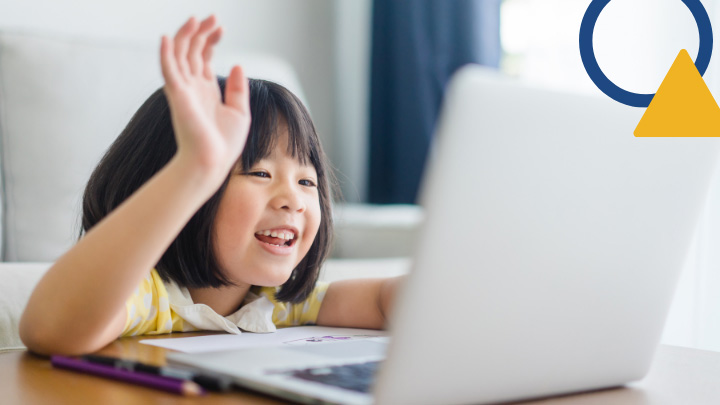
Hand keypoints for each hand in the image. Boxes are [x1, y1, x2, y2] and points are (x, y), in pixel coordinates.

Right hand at [160, 16, 250, 178]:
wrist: (212, 162)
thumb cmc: (224, 144)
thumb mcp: (239, 112)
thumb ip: (238, 89)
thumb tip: (238, 64)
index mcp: (206, 90)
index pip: (204, 57)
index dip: (210, 40)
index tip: (220, 27)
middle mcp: (192, 87)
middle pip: (192, 51)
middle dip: (201, 33)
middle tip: (212, 17)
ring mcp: (183, 90)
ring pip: (180, 55)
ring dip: (186, 36)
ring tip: (197, 19)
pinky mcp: (177, 95)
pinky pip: (168, 70)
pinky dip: (166, 53)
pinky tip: (168, 37)